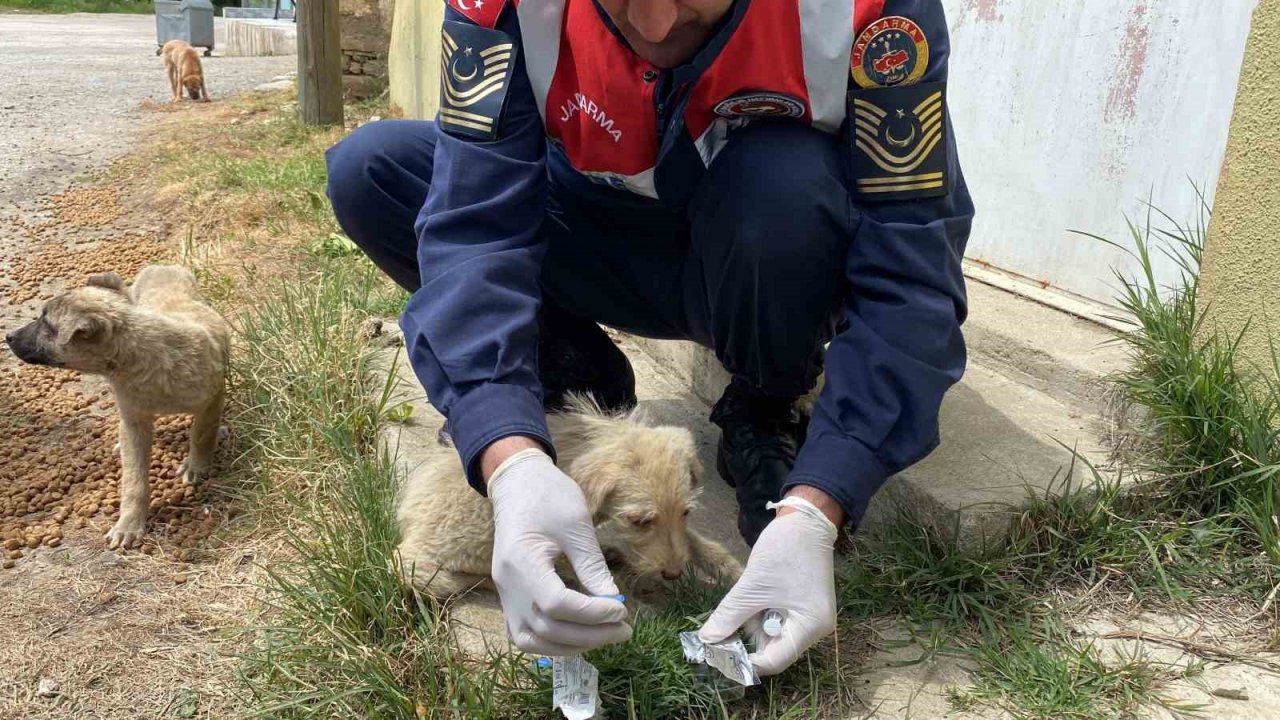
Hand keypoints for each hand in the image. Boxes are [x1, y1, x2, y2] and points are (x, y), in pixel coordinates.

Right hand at [487, 447, 631, 655]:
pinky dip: (551, 643)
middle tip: (624, 629)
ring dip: (571, 645)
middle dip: (589, 635)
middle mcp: (507, 584)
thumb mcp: (577, 525)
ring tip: (605, 635)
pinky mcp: (508, 597)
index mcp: (522, 560)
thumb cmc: (549, 496)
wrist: (517, 484)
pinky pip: (525, 634)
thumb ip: (592, 566)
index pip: (556, 604)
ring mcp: (504, 594)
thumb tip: (613, 601)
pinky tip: (580, 636)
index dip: (592, 613)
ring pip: (532, 641)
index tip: (621, 608)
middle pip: (546, 628)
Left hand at [698, 495, 837, 675]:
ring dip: (751, 626)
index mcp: (810, 627)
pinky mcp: (802, 606)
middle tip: (718, 634)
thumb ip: (729, 616)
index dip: (745, 662)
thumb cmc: (783, 551)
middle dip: (746, 642)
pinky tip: (748, 601)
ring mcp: (810, 617)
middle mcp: (816, 629)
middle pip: (775, 650)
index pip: (775, 661)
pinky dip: (759, 615)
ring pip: (773, 635)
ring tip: (734, 609)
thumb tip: (706, 640)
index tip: (717, 654)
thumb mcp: (751, 587)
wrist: (804, 520)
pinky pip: (777, 621)